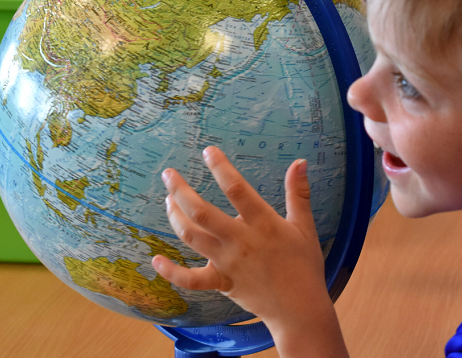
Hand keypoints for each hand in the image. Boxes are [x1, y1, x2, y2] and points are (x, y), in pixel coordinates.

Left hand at [152, 147, 331, 331]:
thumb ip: (299, 193)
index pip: (237, 190)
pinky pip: (190, 280)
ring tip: (169, 200)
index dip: (221, 168)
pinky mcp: (221, 283)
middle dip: (181, 190)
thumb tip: (300, 162)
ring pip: (192, 237)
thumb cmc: (304, 264)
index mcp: (263, 224)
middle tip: (169, 174)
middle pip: (202, 212)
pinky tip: (156, 259)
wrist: (299, 308)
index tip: (208, 152)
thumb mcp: (305, 226)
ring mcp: (228, 263)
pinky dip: (171, 271)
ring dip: (175, 217)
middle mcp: (241, 241)